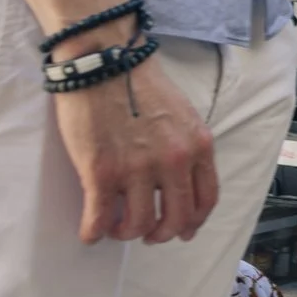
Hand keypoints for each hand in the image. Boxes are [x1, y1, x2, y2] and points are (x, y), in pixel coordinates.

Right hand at [52, 52, 217, 244]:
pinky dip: (94, 233)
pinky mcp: (101, 173)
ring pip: (137, 225)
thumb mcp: (183, 115)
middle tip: (147, 234)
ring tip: (116, 227)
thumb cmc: (141, 84)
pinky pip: (99, 219)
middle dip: (161, 234)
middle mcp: (173, 162)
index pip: (206, 199)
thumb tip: (180, 180)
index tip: (184, 230)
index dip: (194, 221)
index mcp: (198, 146)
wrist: (106, 62)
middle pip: (176, 220)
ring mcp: (137, 170)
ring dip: (125, 233)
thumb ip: (186, 147)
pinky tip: (90, 232)